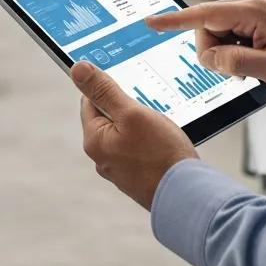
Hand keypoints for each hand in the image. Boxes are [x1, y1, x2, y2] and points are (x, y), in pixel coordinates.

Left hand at [72, 61, 198, 210]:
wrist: (187, 195)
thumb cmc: (161, 155)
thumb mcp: (131, 113)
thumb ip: (104, 91)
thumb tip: (77, 69)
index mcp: (94, 140)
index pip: (90, 101)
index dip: (109, 88)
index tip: (127, 83)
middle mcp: (102, 157)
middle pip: (108, 117)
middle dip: (126, 107)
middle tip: (148, 106)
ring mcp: (119, 168)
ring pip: (125, 132)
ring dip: (139, 123)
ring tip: (158, 126)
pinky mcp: (136, 175)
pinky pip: (137, 148)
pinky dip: (147, 140)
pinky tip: (163, 141)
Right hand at [146, 0, 265, 93]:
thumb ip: (236, 62)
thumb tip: (211, 57)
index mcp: (254, 11)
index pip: (204, 13)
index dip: (175, 20)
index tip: (152, 23)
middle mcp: (252, 3)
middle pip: (209, 26)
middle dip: (215, 51)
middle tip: (239, 71)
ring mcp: (255, 9)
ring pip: (220, 32)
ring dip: (228, 52)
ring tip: (255, 65)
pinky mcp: (258, 17)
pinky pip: (233, 32)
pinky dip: (237, 49)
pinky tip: (255, 59)